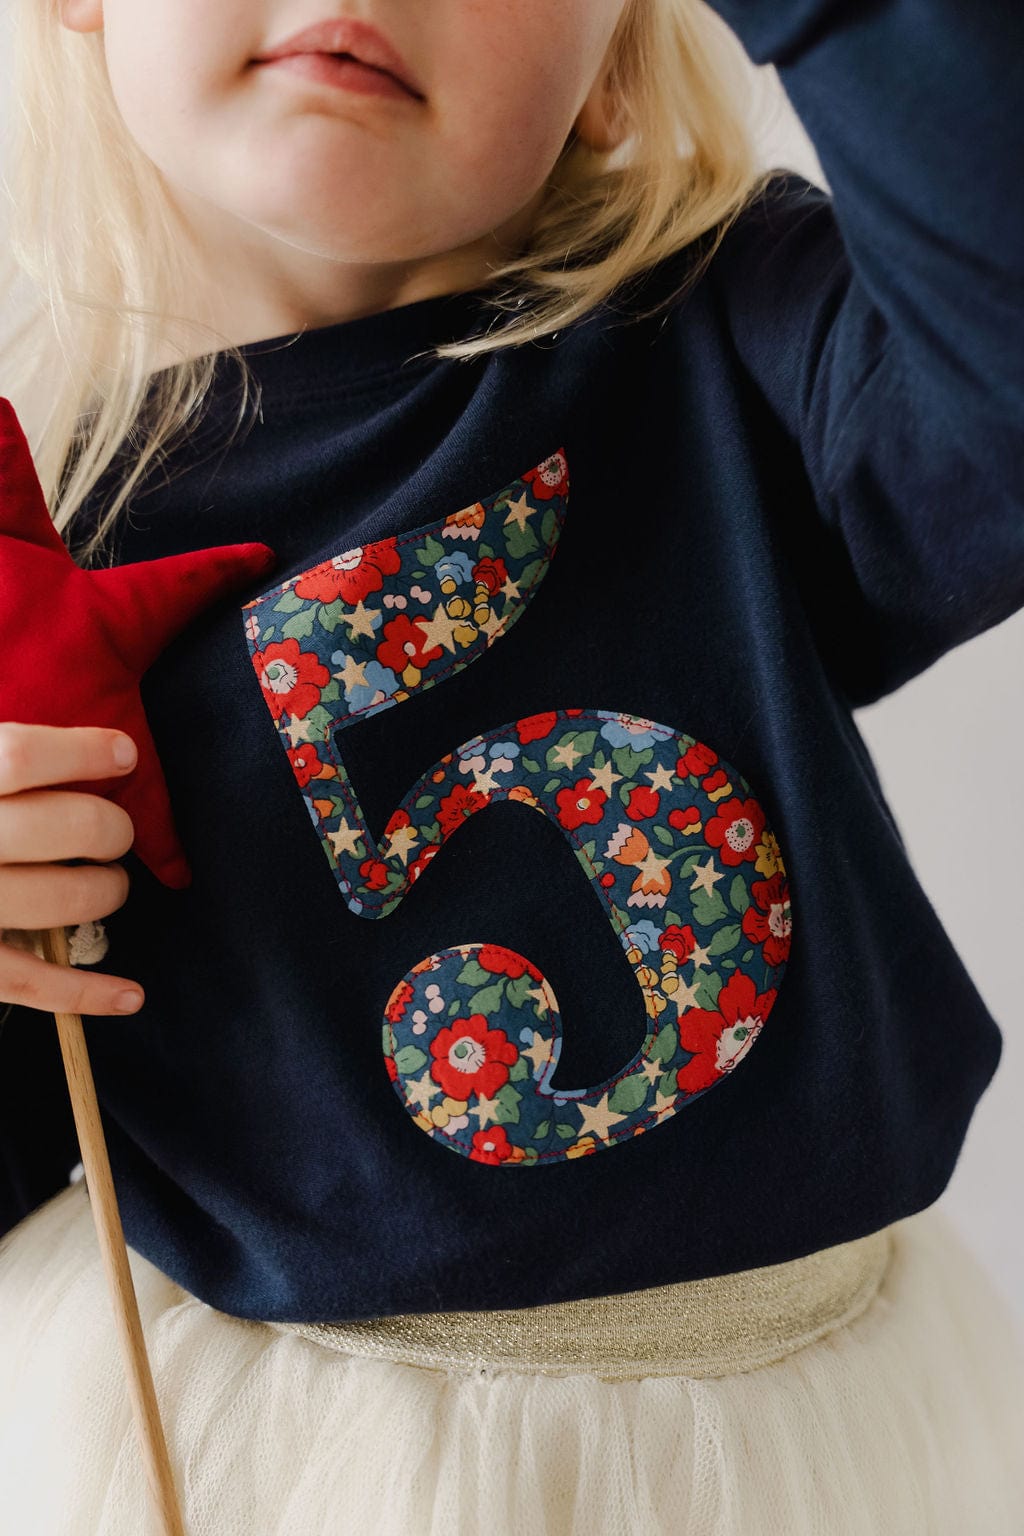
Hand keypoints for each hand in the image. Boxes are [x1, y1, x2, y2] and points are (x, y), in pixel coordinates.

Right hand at [0, 722, 145, 1017]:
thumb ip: (2, 763)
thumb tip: (111, 755)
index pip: (21, 758)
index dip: (83, 752)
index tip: (124, 755)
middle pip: (64, 827)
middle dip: (111, 828)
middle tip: (116, 833)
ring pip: (61, 902)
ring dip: (106, 893)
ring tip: (108, 886)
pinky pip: (31, 982)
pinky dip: (86, 993)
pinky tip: (131, 995)